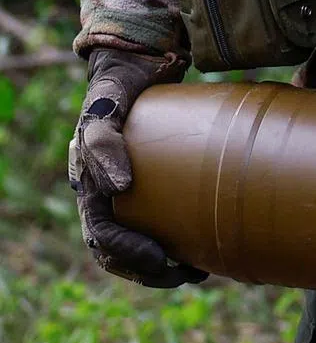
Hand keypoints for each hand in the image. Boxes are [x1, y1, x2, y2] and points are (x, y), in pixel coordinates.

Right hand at [69, 48, 207, 288]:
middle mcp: (102, 192)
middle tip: (189, 275)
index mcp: (88, 182)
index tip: (163, 260)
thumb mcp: (108, 104)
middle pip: (117, 251)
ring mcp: (123, 192)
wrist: (138, 66)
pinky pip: (155, 226)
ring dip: (161, 268)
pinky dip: (172, 245)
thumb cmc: (122, 85)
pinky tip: (199, 250)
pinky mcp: (149, 188)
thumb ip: (104, 140)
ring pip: (134, 246)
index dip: (128, 255)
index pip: (101, 235)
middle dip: (149, 271)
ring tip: (197, 273)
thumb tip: (118, 188)